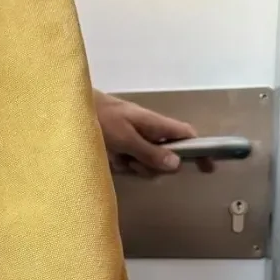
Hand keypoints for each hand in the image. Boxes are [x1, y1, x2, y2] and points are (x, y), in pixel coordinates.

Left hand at [94, 92, 215, 177]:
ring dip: (134, 167)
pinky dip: (120, 165)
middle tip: (134, 163)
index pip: (186, 136)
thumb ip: (149, 152)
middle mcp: (148, 132)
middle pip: (165, 157)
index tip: (207, 168)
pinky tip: (108, 159)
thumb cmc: (100, 118)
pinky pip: (128, 163)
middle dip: (152, 166)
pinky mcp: (120, 147)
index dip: (199, 151)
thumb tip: (176, 165)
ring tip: (117, 158)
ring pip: (146, 163)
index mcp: (155, 124)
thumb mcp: (125, 138)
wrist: (72, 111)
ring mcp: (134, 140)